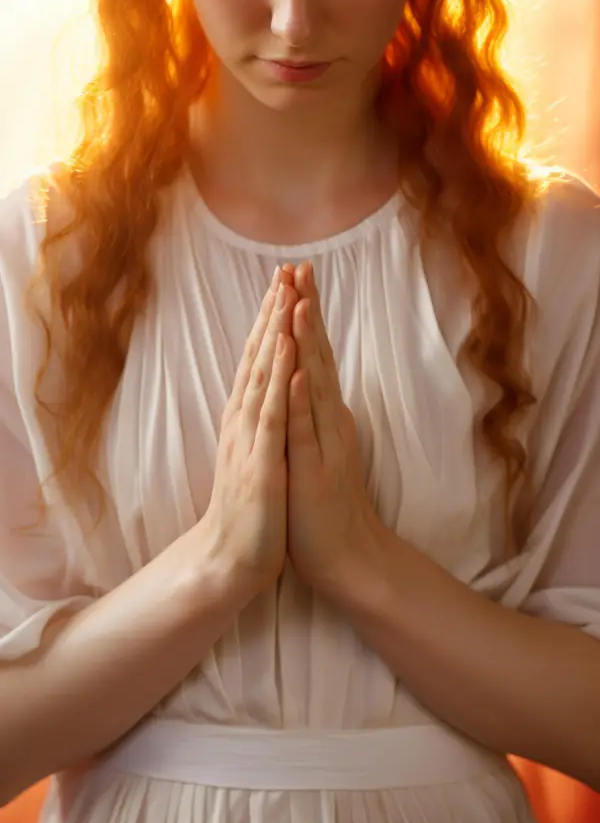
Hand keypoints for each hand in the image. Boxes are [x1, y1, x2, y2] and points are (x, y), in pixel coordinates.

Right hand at [200, 267, 297, 600]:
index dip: (272, 321)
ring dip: (275, 332)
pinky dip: (279, 379)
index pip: (260, 360)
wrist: (231, 557)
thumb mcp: (257, 455)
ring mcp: (251, 438)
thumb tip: (269, 394)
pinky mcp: (262, 461)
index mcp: (248, 418)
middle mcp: (245, 420)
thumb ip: (260, 422)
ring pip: (264, 375)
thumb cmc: (251, 509)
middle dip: (273, 312)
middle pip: (259, 356)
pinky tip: (287, 351)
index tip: (285, 284)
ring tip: (286, 293)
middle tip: (285, 269)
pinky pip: (272, 413)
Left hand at [286, 262, 379, 590]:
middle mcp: (328, 420)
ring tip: (300, 303)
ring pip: (314, 384)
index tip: (292, 277)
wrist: (346, 555)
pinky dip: (302, 401)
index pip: (312, 355)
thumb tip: (303, 380)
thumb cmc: (325, 502)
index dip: (302, 316)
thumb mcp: (314, 446)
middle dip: (306, 310)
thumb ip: (311, 413)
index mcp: (323, 413)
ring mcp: (324, 442)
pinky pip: (306, 430)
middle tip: (300, 267)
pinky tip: (296, 373)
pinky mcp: (315, 468)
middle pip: (317, 356)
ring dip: (307, 344)